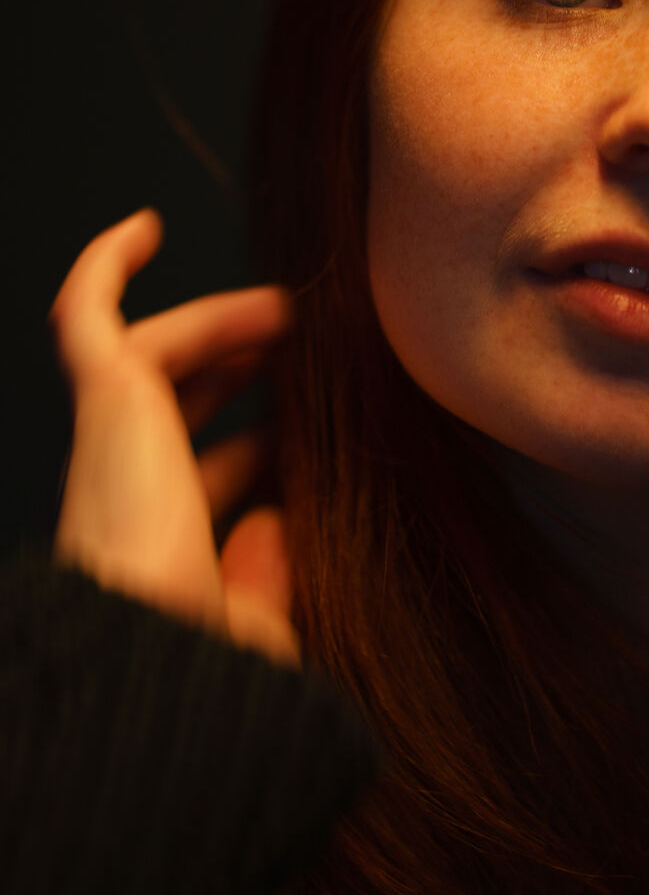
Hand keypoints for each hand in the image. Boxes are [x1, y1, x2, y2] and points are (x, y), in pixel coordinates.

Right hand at [49, 208, 300, 666]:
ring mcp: (107, 444)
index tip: (315, 428)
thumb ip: (269, 581)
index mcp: (160, 546)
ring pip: (145, 356)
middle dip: (237, 368)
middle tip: (301, 344)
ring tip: (283, 308)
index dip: (262, 446)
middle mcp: (122, 491)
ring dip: (213, 323)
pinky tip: (146, 227)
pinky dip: (106, 267)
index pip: (210, 475)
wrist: (153, 662)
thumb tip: (278, 524)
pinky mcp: (104, 401)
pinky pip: (86, 315)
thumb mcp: (257, 628)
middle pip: (176, 406)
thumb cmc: (205, 668)